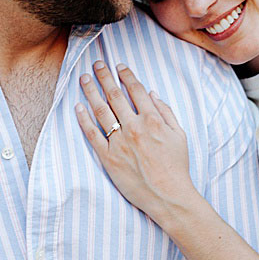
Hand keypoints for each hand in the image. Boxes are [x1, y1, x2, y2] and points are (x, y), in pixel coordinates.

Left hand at [75, 61, 199, 226]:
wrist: (168, 195)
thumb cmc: (176, 166)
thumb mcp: (180, 135)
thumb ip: (166, 112)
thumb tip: (152, 94)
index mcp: (153, 120)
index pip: (136, 90)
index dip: (125, 75)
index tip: (118, 66)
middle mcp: (134, 127)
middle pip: (115, 95)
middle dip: (104, 77)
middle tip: (97, 64)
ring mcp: (119, 142)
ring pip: (101, 111)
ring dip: (91, 92)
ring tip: (84, 79)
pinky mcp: (108, 157)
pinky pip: (92, 134)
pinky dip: (84, 120)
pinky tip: (78, 107)